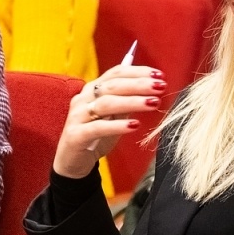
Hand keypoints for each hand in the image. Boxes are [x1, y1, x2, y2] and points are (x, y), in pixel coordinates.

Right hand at [52, 64, 164, 178]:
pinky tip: (135, 125)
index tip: (159, 75)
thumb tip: (151, 89)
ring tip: (153, 103)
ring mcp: (77, 116)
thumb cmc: (96, 137)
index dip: (138, 72)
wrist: (73, 163)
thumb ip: (127, 102)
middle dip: (139, 85)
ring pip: (106, 104)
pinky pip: (98, 128)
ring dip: (132, 102)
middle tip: (160, 87)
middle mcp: (83, 99)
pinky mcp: (76, 135)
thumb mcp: (114, 117)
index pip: (116, 73)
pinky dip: (117, 125)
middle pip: (112, 86)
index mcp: (92, 90)